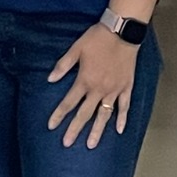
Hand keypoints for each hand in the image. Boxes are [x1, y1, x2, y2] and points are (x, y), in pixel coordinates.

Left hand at [46, 24, 138, 148]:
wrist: (122, 32)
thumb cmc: (97, 38)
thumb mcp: (76, 48)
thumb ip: (63, 65)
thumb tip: (50, 79)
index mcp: (85, 80)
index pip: (69, 102)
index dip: (59, 114)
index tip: (51, 126)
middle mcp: (99, 90)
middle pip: (85, 113)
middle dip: (75, 129)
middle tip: (67, 143)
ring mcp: (114, 90)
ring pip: (104, 115)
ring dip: (97, 131)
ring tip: (91, 144)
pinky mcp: (126, 87)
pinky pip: (124, 107)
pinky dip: (122, 119)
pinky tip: (119, 130)